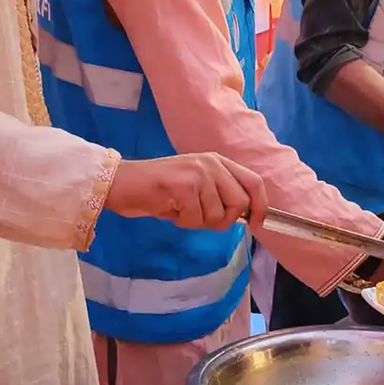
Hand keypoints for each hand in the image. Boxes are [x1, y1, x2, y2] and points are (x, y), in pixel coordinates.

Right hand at [105, 154, 267, 229]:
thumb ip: (220, 195)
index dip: (261, 205)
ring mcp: (199, 173)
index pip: (254, 182)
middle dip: (223, 220)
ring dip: (197, 221)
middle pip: (240, 203)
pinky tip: (169, 209)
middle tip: (200, 219)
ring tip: (179, 209)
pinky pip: (195, 218)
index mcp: (218, 162)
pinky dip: (182, 221)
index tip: (258, 223)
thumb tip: (246, 215)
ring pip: (216, 215)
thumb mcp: (197, 186)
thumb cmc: (159, 190)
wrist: (122, 183)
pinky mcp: (184, 186)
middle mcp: (212, 164)